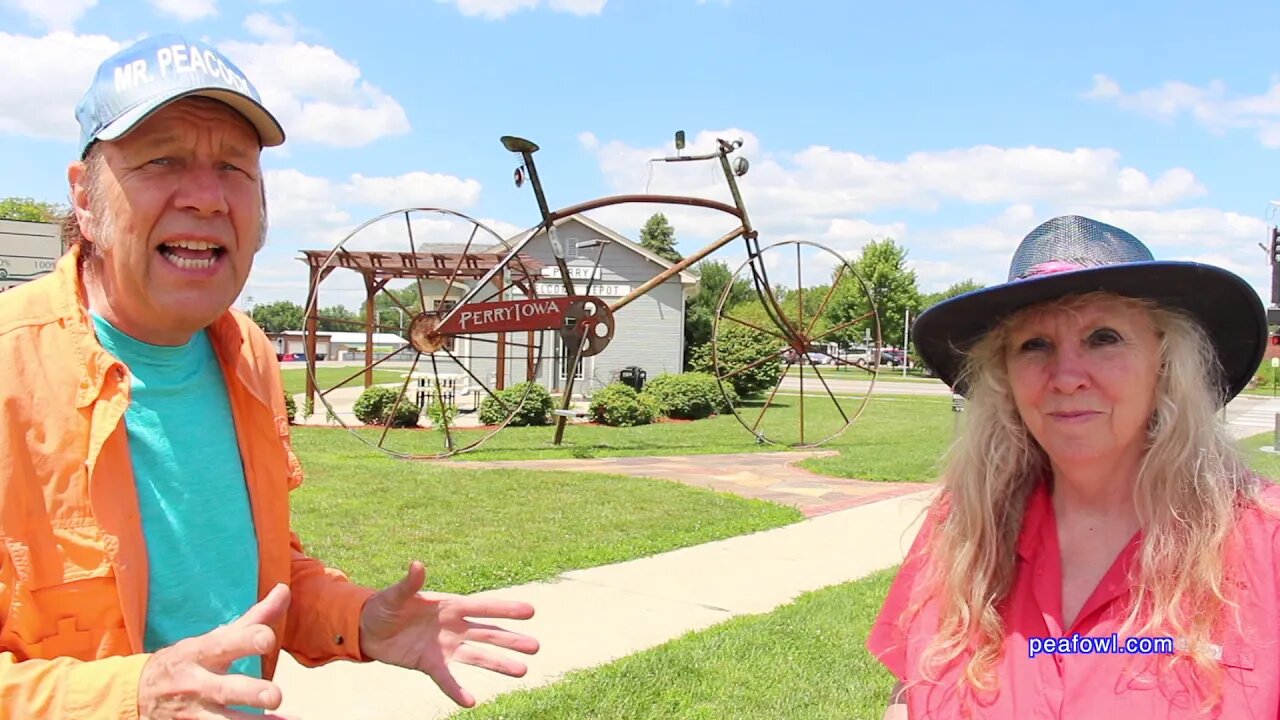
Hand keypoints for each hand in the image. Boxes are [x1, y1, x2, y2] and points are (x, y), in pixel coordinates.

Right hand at [138, 584, 297, 719]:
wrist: (138, 693)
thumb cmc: (187, 660)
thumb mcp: (212, 638)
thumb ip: (253, 619)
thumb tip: (284, 589)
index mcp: (201, 653)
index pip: (223, 644)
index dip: (245, 640)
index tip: (268, 639)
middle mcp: (196, 683)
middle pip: (224, 689)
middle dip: (250, 693)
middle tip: (276, 696)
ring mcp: (193, 712)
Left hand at [359, 561, 538, 707]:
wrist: (366, 629)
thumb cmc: (384, 605)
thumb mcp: (395, 595)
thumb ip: (409, 584)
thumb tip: (417, 565)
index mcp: (450, 606)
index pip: (483, 607)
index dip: (505, 609)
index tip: (530, 611)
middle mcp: (454, 627)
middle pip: (488, 633)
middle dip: (511, 639)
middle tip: (536, 647)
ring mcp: (445, 647)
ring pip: (478, 656)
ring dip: (499, 663)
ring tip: (522, 671)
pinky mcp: (431, 664)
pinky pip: (447, 679)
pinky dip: (457, 690)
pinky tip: (470, 701)